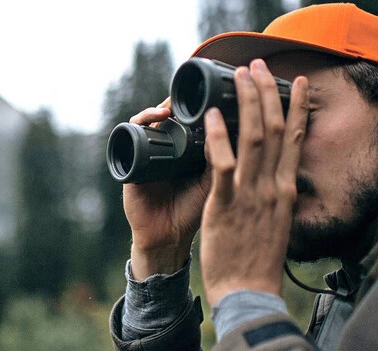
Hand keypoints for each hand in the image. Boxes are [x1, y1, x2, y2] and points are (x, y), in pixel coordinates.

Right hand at [124, 98, 211, 280]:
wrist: (167, 238)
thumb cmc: (193, 211)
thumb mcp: (218, 181)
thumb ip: (229, 156)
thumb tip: (245, 125)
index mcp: (190, 147)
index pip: (195, 114)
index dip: (205, 98)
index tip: (220, 88)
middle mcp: (169, 145)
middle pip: (174, 110)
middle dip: (185, 95)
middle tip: (200, 85)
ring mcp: (149, 150)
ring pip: (154, 116)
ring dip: (165, 104)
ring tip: (178, 104)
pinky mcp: (132, 159)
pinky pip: (133, 132)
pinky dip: (145, 119)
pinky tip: (160, 117)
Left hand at [200, 59, 308, 305]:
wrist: (248, 293)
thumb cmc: (257, 263)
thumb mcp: (275, 225)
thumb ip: (274, 199)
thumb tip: (274, 182)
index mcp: (285, 191)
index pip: (293, 140)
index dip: (294, 108)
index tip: (296, 84)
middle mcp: (272, 188)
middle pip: (274, 129)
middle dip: (266, 93)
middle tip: (257, 66)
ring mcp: (250, 195)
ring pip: (253, 139)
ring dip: (246, 102)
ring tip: (238, 76)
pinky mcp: (225, 206)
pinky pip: (223, 165)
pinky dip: (220, 138)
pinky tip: (214, 116)